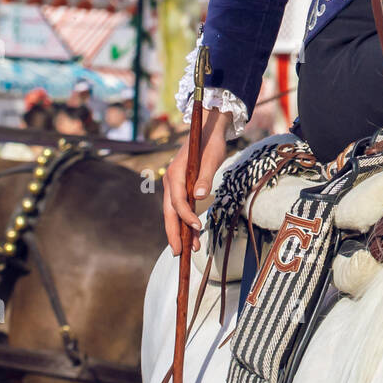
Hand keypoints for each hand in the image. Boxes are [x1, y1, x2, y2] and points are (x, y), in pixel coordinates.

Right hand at [162, 107, 230, 254]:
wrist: (207, 130)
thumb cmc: (210, 143)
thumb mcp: (212, 158)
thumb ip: (206, 177)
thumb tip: (200, 197)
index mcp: (175, 172)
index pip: (177, 199)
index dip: (186, 215)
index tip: (197, 226)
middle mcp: (170, 179)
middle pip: (170, 210)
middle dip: (174, 232)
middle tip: (178, 252)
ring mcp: (174, 184)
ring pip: (174, 211)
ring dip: (181, 230)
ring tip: (189, 249)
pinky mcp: (180, 187)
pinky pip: (181, 207)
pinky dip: (186, 221)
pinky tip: (193, 235)